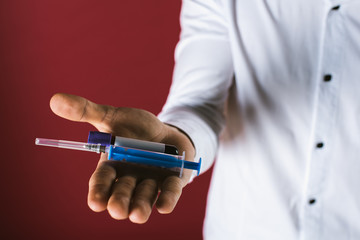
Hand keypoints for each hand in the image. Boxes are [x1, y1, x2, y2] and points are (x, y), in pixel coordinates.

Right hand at [50, 93, 194, 222]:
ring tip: (138, 213)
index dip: (98, 193)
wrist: (167, 131)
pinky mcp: (172, 182)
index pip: (101, 182)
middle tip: (117, 208)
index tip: (96, 202)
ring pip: (144, 199)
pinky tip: (163, 207)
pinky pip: (170, 192)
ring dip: (141, 205)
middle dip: (119, 202)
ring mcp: (152, 182)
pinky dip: (168, 199)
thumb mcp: (113, 117)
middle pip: (121, 195)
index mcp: (113, 166)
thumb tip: (54, 100)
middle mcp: (130, 179)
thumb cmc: (137, 129)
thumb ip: (87, 111)